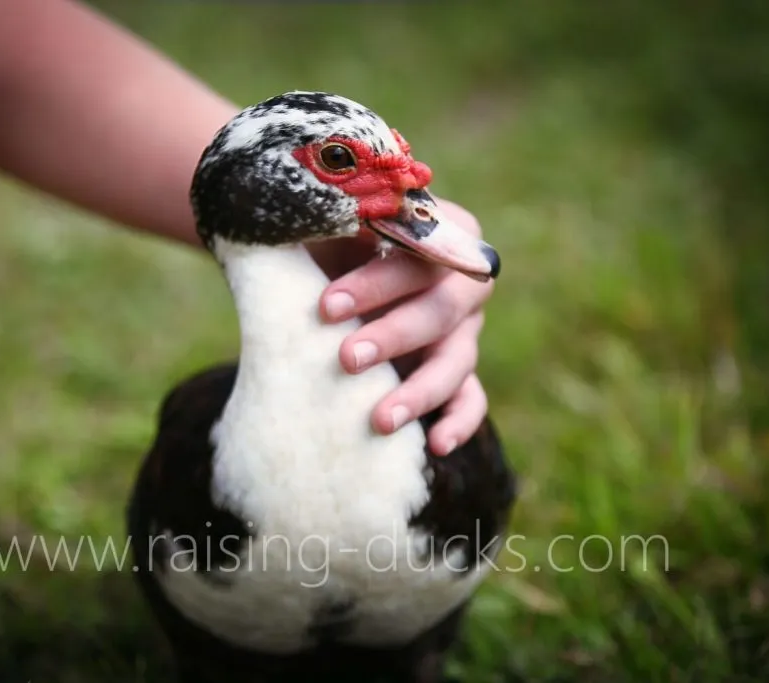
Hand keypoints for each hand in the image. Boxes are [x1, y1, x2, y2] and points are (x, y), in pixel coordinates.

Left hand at [309, 198, 494, 455]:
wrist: (318, 271)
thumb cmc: (324, 238)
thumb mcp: (323, 218)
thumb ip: (326, 216)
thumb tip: (296, 223)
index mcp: (440, 231)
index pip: (420, 255)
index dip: (377, 283)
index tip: (325, 308)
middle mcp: (460, 280)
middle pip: (442, 308)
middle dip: (393, 336)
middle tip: (346, 359)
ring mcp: (463, 329)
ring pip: (458, 360)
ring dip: (421, 390)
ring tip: (381, 420)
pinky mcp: (455, 371)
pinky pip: (471, 398)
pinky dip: (460, 421)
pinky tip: (435, 445)